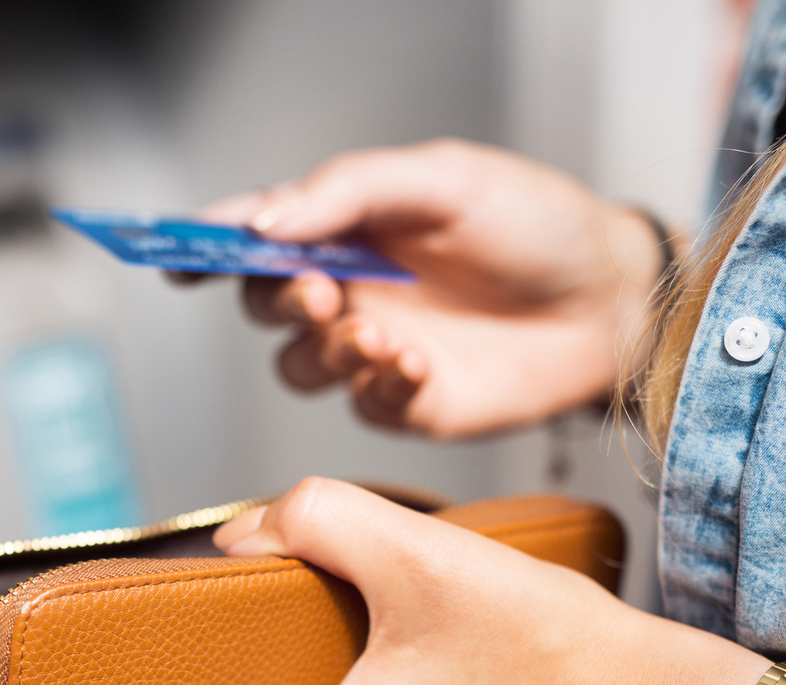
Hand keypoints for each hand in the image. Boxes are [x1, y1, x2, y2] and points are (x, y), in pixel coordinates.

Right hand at [193, 141, 668, 438]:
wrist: (611, 300)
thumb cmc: (535, 223)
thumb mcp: (441, 180)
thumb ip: (347, 191)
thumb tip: (262, 223)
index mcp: (346, 224)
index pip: (254, 232)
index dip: (204, 244)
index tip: (174, 255)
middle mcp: (348, 288)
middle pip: (262, 304)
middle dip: (278, 299)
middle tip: (320, 289)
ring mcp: (371, 349)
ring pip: (297, 365)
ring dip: (325, 350)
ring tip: (379, 333)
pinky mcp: (405, 402)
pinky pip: (361, 403)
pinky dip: (379, 384)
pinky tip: (417, 363)